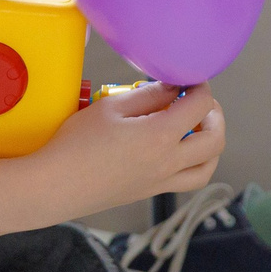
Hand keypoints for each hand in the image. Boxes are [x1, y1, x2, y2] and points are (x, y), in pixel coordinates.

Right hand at [28, 79, 224, 215]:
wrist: (55, 186)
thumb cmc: (76, 144)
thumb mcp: (112, 107)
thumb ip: (149, 95)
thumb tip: (173, 87)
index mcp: (160, 137)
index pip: (200, 106)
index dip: (200, 87)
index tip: (190, 78)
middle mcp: (168, 163)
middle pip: (215, 140)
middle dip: (214, 115)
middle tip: (198, 102)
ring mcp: (161, 182)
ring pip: (207, 167)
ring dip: (210, 145)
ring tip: (195, 128)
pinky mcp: (150, 192)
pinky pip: (188, 180)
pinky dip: (195, 163)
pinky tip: (176, 148)